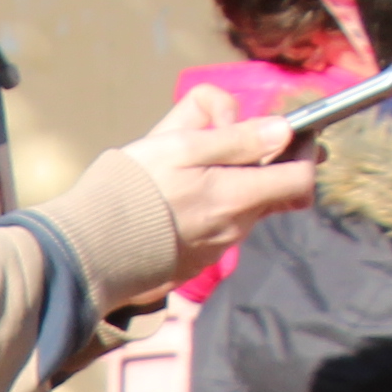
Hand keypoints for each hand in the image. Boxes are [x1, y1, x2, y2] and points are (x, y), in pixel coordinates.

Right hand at [113, 80, 321, 275]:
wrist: (89, 247)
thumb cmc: (132, 187)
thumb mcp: (180, 145)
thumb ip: (235, 137)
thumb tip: (283, 130)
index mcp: (239, 195)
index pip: (301, 180)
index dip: (302, 156)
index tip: (285, 139)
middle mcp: (237, 226)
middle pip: (271, 194)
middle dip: (258, 169)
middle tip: (225, 149)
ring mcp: (217, 248)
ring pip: (242, 211)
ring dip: (229, 190)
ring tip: (187, 177)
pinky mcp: (195, 262)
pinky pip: (217, 231)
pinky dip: (208, 213)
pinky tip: (175, 207)